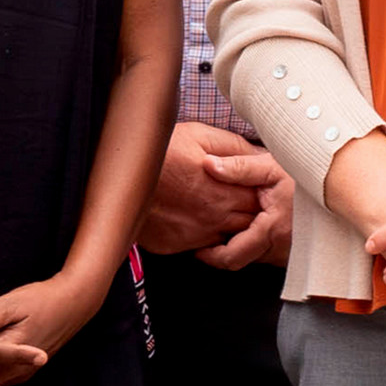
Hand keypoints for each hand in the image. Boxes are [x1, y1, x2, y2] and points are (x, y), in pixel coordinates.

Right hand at [137, 120, 289, 266]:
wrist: (121, 176)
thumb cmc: (161, 152)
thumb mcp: (200, 136)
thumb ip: (235, 148)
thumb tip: (261, 154)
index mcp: (225, 189)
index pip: (260, 198)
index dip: (264, 190)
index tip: (261, 184)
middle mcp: (216, 216)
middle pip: (250, 221)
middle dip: (254, 211)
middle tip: (246, 198)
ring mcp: (197, 234)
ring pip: (231, 238)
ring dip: (234, 226)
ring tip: (226, 210)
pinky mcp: (177, 245)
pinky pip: (206, 248)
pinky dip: (211, 238)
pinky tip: (204, 222)